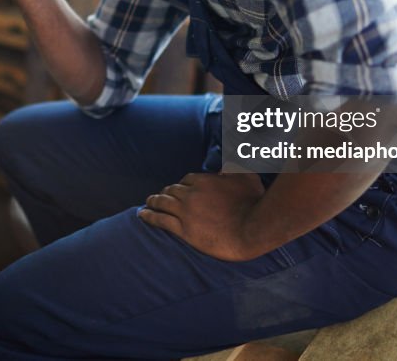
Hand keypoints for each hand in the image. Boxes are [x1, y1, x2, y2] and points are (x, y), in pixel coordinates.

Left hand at [139, 173, 265, 260]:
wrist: (253, 229)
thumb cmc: (254, 202)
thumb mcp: (247, 176)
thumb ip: (234, 167)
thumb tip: (223, 164)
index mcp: (204, 181)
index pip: (186, 179)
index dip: (181, 184)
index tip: (178, 188)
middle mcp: (191, 194)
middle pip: (172, 190)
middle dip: (164, 192)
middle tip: (159, 195)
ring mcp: (186, 212)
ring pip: (163, 204)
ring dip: (153, 202)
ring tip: (148, 203)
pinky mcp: (184, 230)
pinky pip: (161, 220)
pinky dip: (149, 216)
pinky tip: (142, 215)